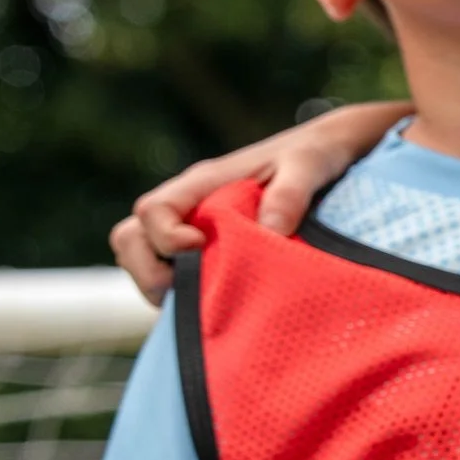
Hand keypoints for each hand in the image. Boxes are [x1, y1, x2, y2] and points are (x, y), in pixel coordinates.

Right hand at [107, 102, 404, 303]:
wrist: (329, 153)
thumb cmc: (316, 154)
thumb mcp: (309, 167)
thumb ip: (290, 194)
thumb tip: (269, 233)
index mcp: (204, 182)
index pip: (151, 211)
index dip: (165, 239)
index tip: (201, 250)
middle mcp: (190, 206)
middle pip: (131, 239)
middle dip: (147, 272)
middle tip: (190, 293)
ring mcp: (194, 228)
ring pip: (147, 260)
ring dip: (162, 288)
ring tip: (204, 304)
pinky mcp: (209, 250)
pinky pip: (174, 275)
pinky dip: (184, 294)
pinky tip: (220, 307)